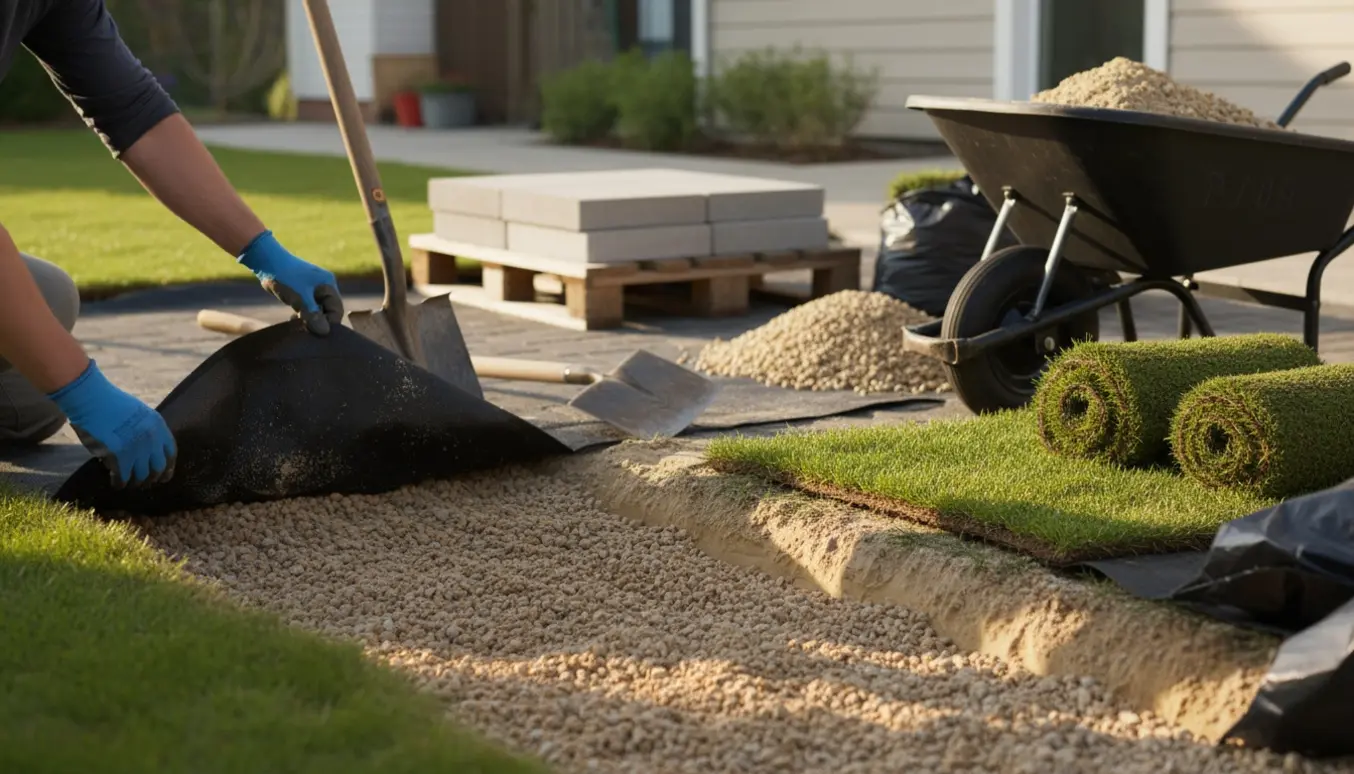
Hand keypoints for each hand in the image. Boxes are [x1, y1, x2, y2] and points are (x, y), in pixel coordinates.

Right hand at [48, 360, 176, 488]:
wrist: (91, 398)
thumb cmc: (110, 404)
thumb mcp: (139, 413)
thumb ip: (147, 431)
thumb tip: (147, 452)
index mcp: (158, 425)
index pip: (171, 452)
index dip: (168, 467)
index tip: (164, 476)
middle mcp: (151, 438)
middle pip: (158, 468)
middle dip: (152, 478)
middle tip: (144, 482)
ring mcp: (136, 448)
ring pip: (142, 476)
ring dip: (135, 482)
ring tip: (129, 482)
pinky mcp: (119, 456)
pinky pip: (123, 477)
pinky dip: (119, 483)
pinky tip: (116, 483)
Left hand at [238, 230, 343, 334]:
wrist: (266, 260)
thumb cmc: (285, 276)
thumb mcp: (299, 298)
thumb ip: (313, 315)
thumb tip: (325, 333)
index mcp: (329, 285)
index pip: (336, 310)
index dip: (328, 323)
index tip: (314, 332)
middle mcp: (325, 286)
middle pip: (328, 311)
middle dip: (317, 322)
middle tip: (304, 329)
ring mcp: (314, 289)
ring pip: (317, 311)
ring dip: (308, 319)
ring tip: (296, 323)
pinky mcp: (303, 292)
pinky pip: (308, 308)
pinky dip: (303, 315)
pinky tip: (293, 318)